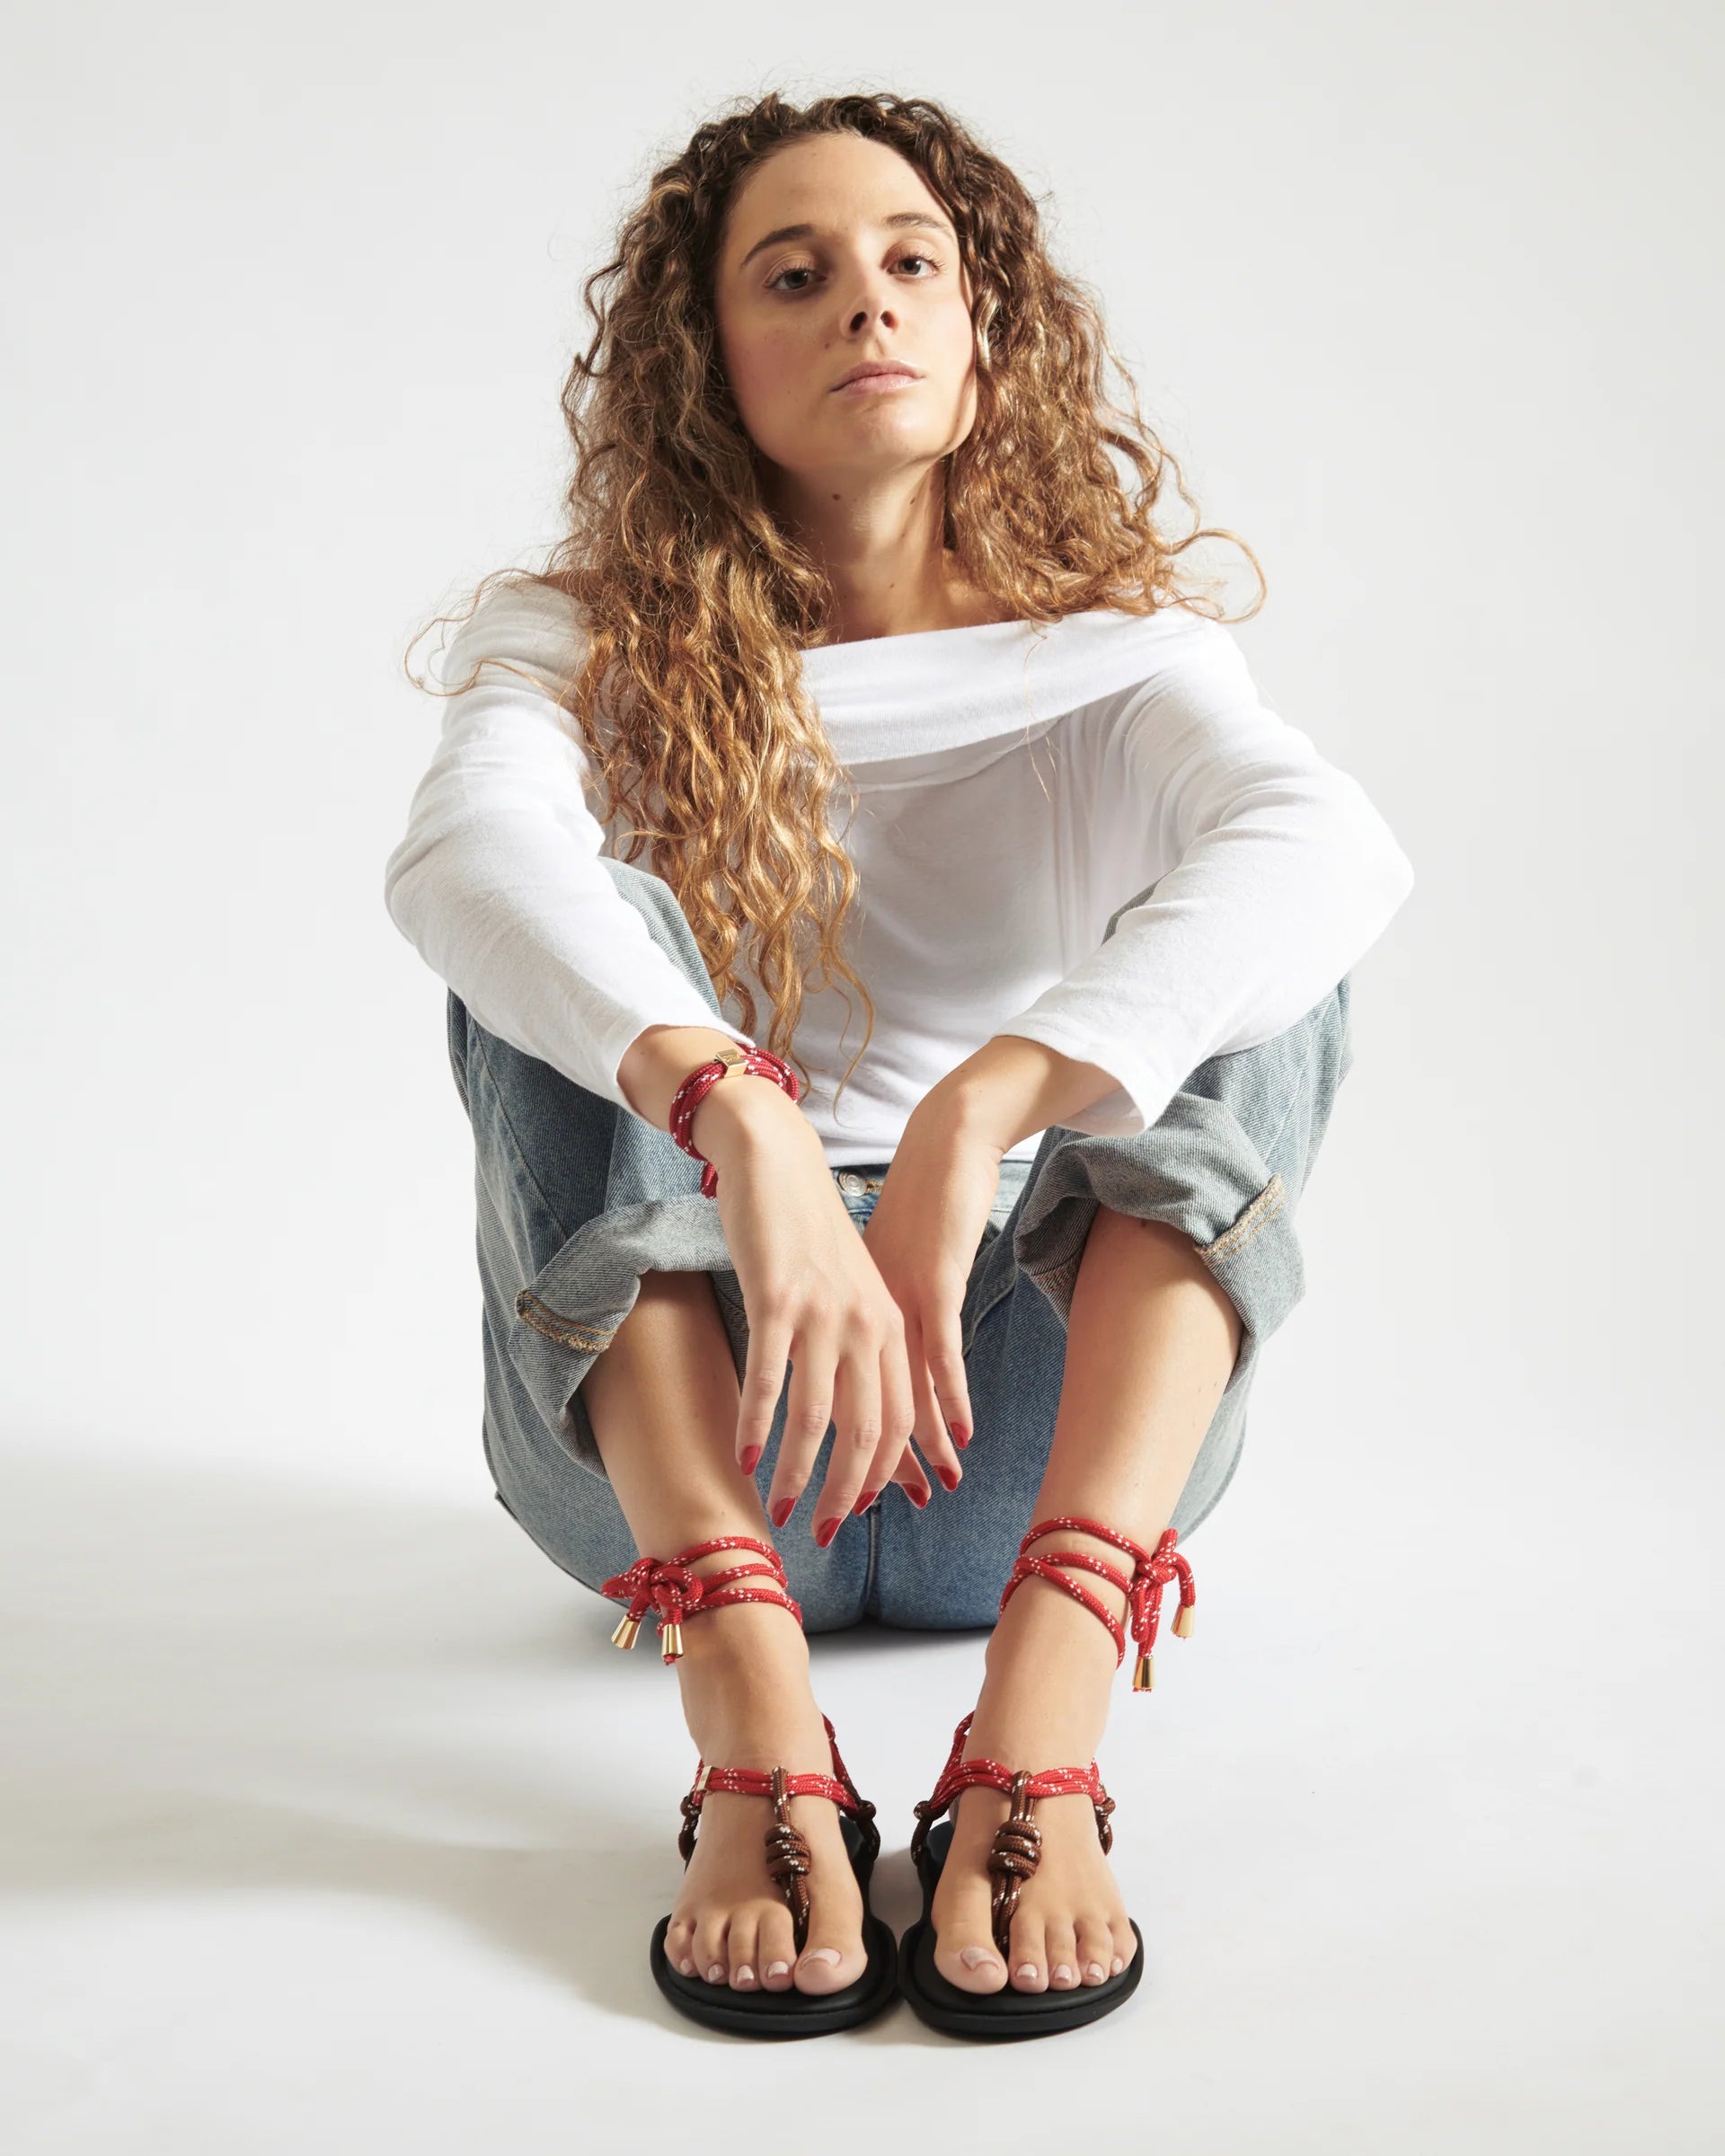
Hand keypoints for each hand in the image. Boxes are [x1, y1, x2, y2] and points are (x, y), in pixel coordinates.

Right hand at [697, 1083, 921, 1537]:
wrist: (777, 1160)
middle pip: (868, 1429)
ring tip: (781, 1509)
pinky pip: (769, 1379)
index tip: (861, 1511)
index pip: (899, 1418)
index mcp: (888, 1324)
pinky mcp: (778, 1298)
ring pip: (817, 1416)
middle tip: (825, 1533)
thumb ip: (853, 1346)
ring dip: (799, 1473)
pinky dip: (757, 1426)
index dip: (883, 1473)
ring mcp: (823, 1312)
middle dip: (848, 1491)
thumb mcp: (847, 1291)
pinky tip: (745, 1458)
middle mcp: (866, 1323)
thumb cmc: (805, 1231)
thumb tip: (844, 1412)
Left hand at [857, 1099, 1005, 1488]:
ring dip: (892, 1451)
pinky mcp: (934, 1284)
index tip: (840, 1501)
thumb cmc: (916, 1203)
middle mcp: (867, 1316)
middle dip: (846, 1473)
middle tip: (833, 1523)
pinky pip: (937, 1353)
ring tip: (906, 1497)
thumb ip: (879, 1312)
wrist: (942, 1142)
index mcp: (848, 1316)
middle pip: (853, 1408)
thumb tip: (874, 1359)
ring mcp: (899, 1301)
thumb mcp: (887, 1268)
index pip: (839, 1399)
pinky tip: (955, 1437)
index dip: (839, 1453)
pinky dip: (944, 1397)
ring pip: (887, 1390)